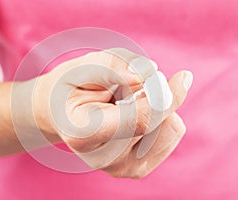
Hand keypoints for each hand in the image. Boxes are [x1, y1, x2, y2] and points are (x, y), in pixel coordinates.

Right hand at [33, 48, 192, 177]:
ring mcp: (121, 168)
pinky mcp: (137, 169)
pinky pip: (171, 134)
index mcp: (83, 134)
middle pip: (157, 124)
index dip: (163, 97)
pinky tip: (132, 114)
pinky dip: (160, 116)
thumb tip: (150, 72)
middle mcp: (103, 159)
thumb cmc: (73, 88)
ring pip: (170, 128)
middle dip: (153, 95)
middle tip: (127, 87)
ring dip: (155, 105)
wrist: (63, 112)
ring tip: (124, 103)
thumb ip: (113, 65)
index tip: (183, 76)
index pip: (138, 121)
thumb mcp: (84, 67)